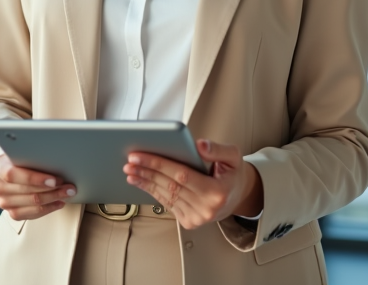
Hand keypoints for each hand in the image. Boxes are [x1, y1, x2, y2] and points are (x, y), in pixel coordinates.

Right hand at [0, 154, 76, 220]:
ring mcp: (4, 202)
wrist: (9, 171)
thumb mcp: (22, 152)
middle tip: (69, 186)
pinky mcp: (12, 213)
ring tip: (67, 193)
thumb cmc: (19, 159)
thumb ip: (32, 156)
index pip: (13, 175)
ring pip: (32, 203)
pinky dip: (48, 208)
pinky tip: (59, 202)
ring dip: (54, 198)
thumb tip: (56, 159)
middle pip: (27, 191)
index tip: (54, 180)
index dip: (34, 178)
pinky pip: (32, 214)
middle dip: (52, 189)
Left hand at [123, 139, 262, 229]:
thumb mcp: (233, 157)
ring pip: (165, 196)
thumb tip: (199, 145)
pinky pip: (167, 204)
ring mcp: (197, 218)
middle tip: (129, 161)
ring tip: (131, 171)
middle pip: (169, 186)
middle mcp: (206, 208)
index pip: (181, 175)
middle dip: (146, 172)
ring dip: (145, 182)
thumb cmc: (232, 174)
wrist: (237, 196)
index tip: (139, 156)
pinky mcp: (189, 222)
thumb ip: (218, 149)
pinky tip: (142, 181)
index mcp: (217, 191)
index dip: (158, 164)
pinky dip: (152, 191)